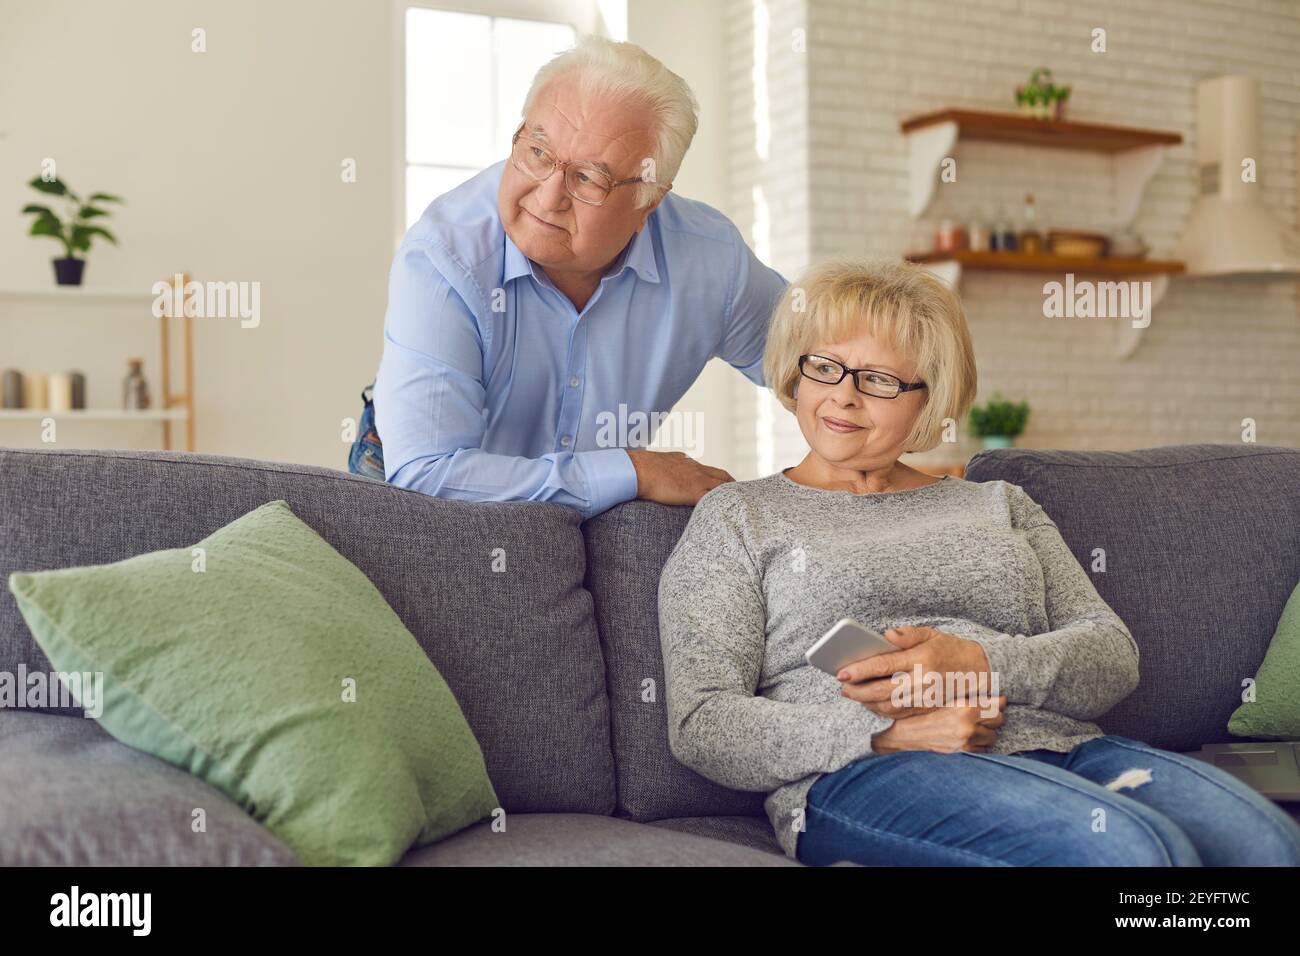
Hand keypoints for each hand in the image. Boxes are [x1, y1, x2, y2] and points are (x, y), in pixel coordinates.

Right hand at [627, 449, 733, 505]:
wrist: (637, 469)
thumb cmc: (642, 468)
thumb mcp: (661, 462)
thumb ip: (670, 466)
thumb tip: (669, 471)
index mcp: (688, 463)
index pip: (711, 470)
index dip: (722, 479)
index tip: (728, 486)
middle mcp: (696, 470)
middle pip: (723, 477)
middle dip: (733, 486)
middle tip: (742, 496)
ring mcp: (696, 480)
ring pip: (722, 488)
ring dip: (731, 496)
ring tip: (740, 506)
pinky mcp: (692, 492)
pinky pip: (713, 500)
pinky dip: (721, 505)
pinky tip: (726, 514)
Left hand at [837, 626, 992, 717]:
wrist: (980, 671)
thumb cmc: (950, 649)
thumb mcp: (931, 634)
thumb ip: (907, 634)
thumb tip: (885, 634)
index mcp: (920, 659)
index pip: (883, 666)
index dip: (859, 670)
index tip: (841, 672)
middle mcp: (922, 681)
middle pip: (881, 690)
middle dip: (857, 690)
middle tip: (842, 687)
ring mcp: (924, 698)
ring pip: (888, 706)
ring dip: (866, 702)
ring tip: (852, 694)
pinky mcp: (926, 708)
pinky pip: (899, 713)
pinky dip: (881, 710)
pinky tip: (870, 703)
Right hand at [871, 697, 1006, 753]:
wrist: (903, 734)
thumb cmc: (919, 710)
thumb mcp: (940, 693)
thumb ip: (964, 689)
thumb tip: (987, 687)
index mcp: (965, 708)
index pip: (998, 704)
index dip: (999, 701)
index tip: (997, 698)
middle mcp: (969, 726)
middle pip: (999, 719)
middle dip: (994, 715)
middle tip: (985, 710)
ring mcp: (966, 741)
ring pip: (993, 735)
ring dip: (988, 730)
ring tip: (978, 723)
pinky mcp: (963, 752)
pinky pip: (984, 748)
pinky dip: (981, 742)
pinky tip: (971, 735)